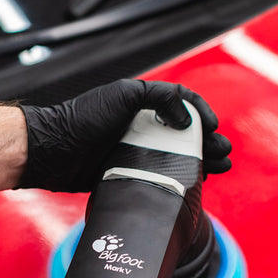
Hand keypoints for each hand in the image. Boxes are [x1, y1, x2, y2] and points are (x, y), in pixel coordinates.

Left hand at [18, 79, 230, 191]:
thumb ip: (159, 97)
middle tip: (224, 153)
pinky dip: (181, 180)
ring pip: (178, 157)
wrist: (53, 152)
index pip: (182, 106)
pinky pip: (161, 178)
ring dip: (202, 161)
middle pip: (186, 135)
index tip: (212, 127)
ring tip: (220, 167)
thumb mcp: (123, 95)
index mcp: (142, 105)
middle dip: (209, 143)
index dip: (202, 115)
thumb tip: (185, 118)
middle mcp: (141, 128)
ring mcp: (136, 153)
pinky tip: (196, 183)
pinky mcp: (130, 176)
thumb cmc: (81, 119)